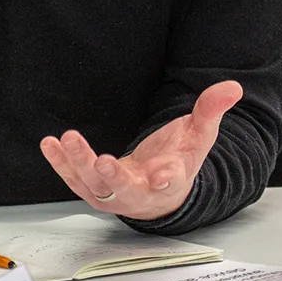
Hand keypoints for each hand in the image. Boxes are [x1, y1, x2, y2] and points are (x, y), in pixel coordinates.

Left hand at [39, 80, 243, 219]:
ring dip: (77, 163)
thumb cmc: (178, 159)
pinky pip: (73, 179)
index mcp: (171, 181)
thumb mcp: (198, 134)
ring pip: (93, 184)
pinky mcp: (92, 189)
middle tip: (101, 161)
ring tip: (65, 139)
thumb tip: (232, 87)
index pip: (171, 182)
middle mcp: (140, 192)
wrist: (157, 188)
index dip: (166, 179)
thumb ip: (211, 110)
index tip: (162, 175)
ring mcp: (113, 193)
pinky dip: (60, 163)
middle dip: (113, 176)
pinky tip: (49, 144)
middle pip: (124, 188)